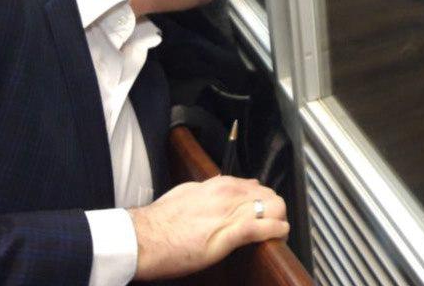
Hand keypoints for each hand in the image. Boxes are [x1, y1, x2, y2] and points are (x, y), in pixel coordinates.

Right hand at [128, 175, 287, 280]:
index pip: (255, 187)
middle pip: (269, 195)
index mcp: (218, 185)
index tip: (262, 211)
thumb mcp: (186, 193)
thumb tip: (219, 187)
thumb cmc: (159, 221)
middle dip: (275, 210)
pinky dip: (277, 231)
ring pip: (274, 208)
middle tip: (272, 224)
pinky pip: (265, 228)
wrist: (143, 238)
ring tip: (276, 232)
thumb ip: (207, 190)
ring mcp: (231, 212)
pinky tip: (279, 236)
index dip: (262, 201)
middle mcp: (229, 194)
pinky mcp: (231, 233)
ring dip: (279, 220)